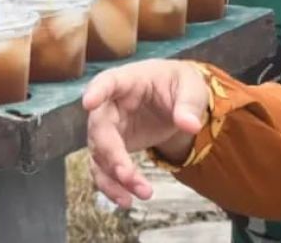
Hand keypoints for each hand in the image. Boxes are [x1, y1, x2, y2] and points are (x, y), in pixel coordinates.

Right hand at [82, 60, 208, 207]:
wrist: (177, 102)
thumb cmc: (179, 86)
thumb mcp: (191, 88)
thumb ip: (189, 104)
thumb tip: (189, 125)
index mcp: (129, 80)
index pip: (108, 81)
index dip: (97, 91)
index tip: (88, 103)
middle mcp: (111, 103)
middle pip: (99, 127)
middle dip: (111, 154)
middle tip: (128, 175)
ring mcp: (109, 127)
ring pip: (99, 153)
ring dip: (114, 177)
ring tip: (142, 194)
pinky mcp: (113, 148)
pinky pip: (104, 169)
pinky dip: (112, 186)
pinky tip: (126, 200)